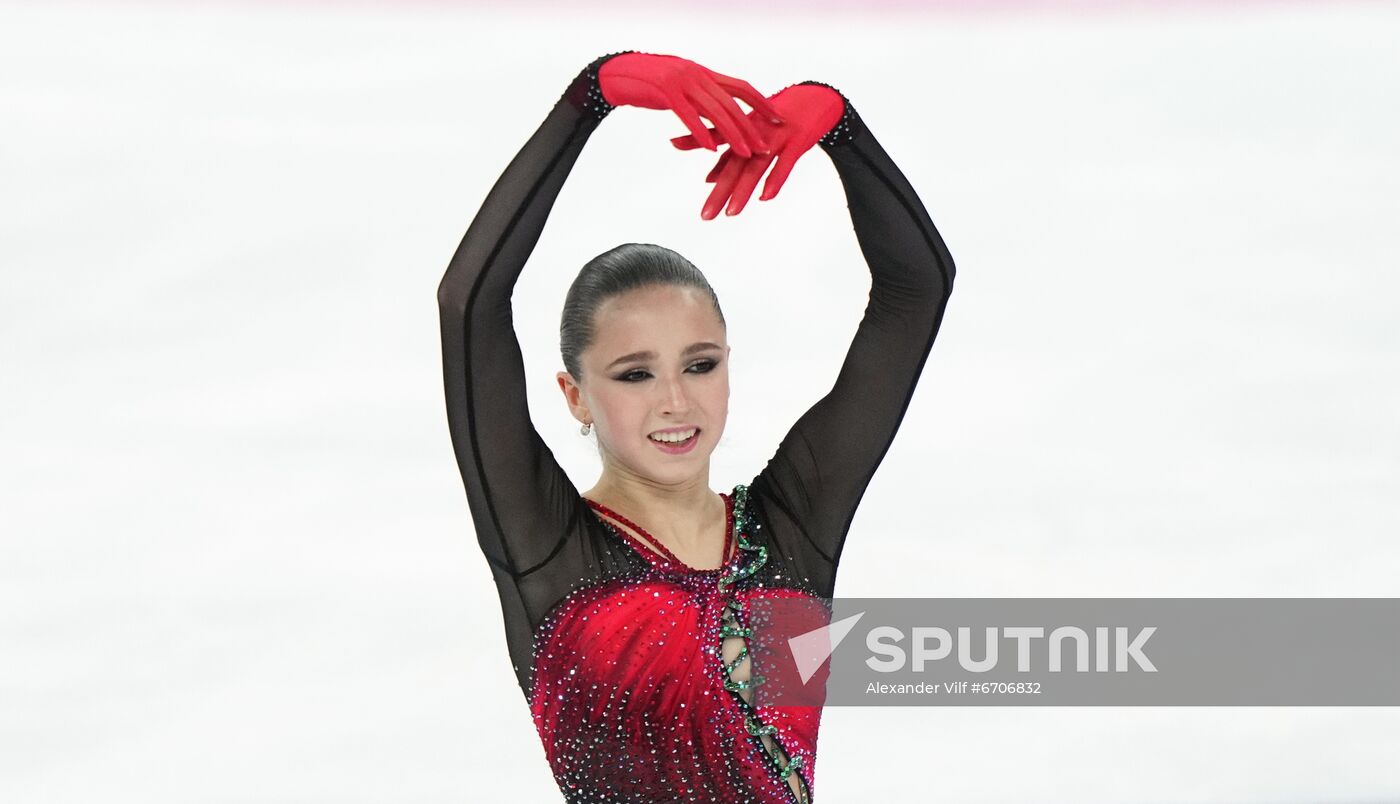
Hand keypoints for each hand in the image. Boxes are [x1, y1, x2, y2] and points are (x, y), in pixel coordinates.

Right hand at [598, 52, 782, 158]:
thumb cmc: (644, 83)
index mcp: (703, 72)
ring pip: (715, 111)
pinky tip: (711, 149)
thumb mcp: (678, 86)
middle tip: (767, 147)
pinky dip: (702, 132)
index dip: (761, 102)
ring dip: (733, 135)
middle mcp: (696, 74)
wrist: (615, 73)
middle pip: (732, 103)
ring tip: (745, 153)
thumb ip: (697, 95)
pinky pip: (688, 115)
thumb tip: (711, 111)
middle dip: (751, 127)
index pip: (741, 86)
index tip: (779, 118)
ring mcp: (682, 81)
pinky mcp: (665, 91)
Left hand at [670, 83, 844, 219]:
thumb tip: (707, 179)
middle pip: (734, 164)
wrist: (818, 98)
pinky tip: (765, 198)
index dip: (695, 142)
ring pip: (756, 166)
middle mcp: (756, 132)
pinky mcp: (798, 142)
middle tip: (706, 215)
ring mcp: (777, 137)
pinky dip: (775, 180)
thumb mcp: (753, 132)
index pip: (716, 141)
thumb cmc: (781, 117)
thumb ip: (731, 154)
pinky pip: (785, 164)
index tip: (673, 146)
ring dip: (743, 191)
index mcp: (744, 127)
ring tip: (730, 213)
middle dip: (719, 191)